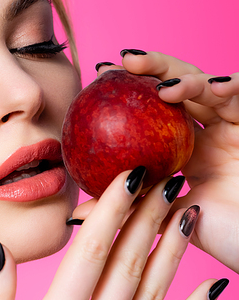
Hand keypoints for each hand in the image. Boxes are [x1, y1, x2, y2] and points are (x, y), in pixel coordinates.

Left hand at [75, 52, 238, 272]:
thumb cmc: (221, 238)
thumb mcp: (165, 220)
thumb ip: (128, 209)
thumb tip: (76, 213)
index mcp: (181, 149)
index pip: (151, 109)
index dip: (127, 89)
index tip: (98, 74)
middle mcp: (206, 132)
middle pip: (177, 86)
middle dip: (151, 67)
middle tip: (122, 62)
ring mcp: (231, 127)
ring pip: (207, 85)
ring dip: (186, 78)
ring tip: (163, 87)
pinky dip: (231, 87)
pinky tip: (215, 87)